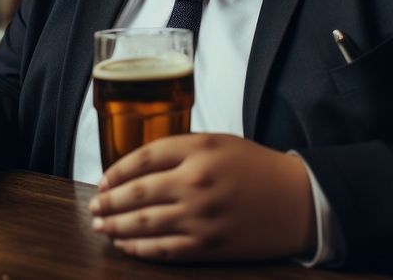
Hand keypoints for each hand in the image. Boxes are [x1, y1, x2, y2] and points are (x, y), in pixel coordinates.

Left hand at [89, 134, 315, 261]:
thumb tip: (138, 167)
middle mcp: (197, 181)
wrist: (298, 200)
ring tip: (101, 227)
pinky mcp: (209, 246)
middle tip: (94, 207)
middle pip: (138, 192)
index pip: (143, 158)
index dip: (116, 171)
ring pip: (144, 224)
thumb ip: (182, 149)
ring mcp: (202, 217)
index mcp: (199, 149)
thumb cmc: (257, 167)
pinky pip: (164, 250)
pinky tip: (126, 246)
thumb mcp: (220, 142)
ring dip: (116, 227)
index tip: (103, 180)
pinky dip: (139, 249)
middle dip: (109, 202)